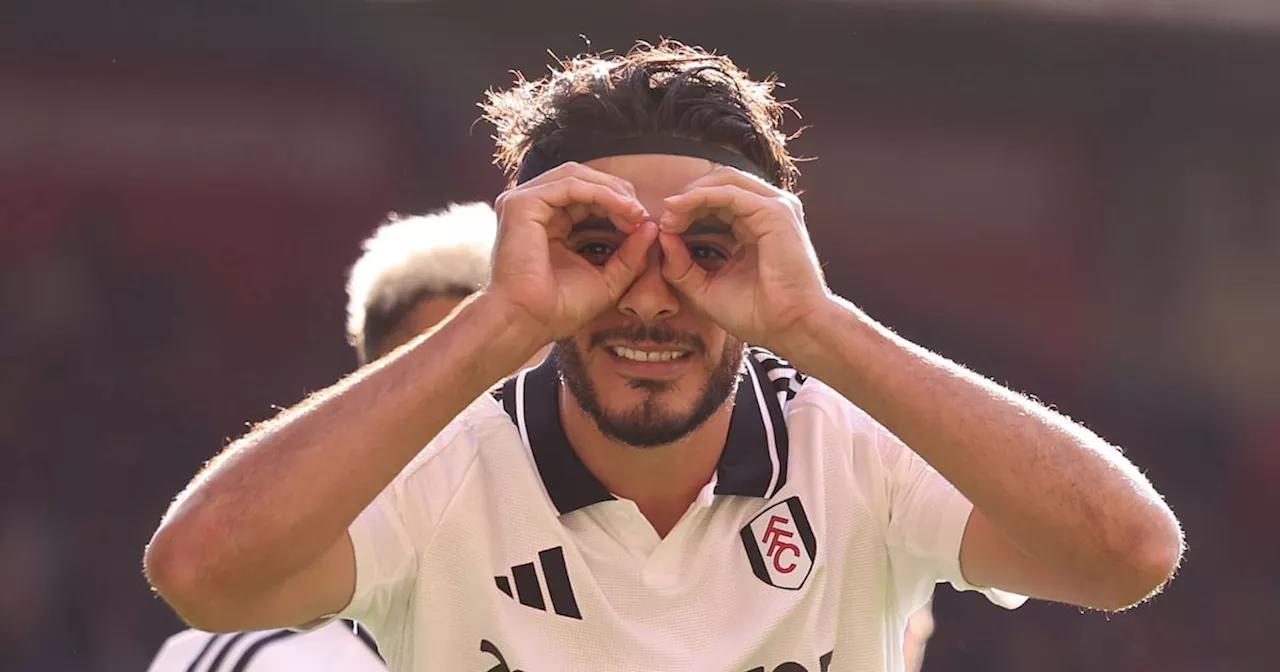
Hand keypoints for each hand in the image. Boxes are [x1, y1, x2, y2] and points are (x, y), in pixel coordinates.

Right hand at [489, 162, 658, 345]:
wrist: (530, 322)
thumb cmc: (560, 309)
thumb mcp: (607, 279)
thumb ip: (630, 254)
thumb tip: (652, 227)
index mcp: (548, 223)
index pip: (586, 196)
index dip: (618, 203)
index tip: (643, 222)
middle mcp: (534, 208)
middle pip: (582, 179)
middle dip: (617, 192)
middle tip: (642, 213)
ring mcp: (524, 203)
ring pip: (576, 176)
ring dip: (612, 190)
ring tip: (635, 211)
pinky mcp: (521, 204)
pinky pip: (570, 185)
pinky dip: (600, 193)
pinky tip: (622, 209)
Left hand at [657, 167, 829, 352]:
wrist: (791, 329)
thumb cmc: (758, 315)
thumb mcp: (707, 288)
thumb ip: (682, 265)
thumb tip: (663, 236)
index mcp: (756, 226)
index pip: (717, 200)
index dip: (687, 208)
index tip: (663, 228)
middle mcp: (768, 212)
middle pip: (720, 183)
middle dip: (687, 196)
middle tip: (663, 218)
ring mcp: (775, 208)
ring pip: (724, 181)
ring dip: (691, 194)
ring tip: (669, 214)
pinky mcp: (775, 213)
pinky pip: (729, 193)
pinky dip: (700, 197)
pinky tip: (679, 210)